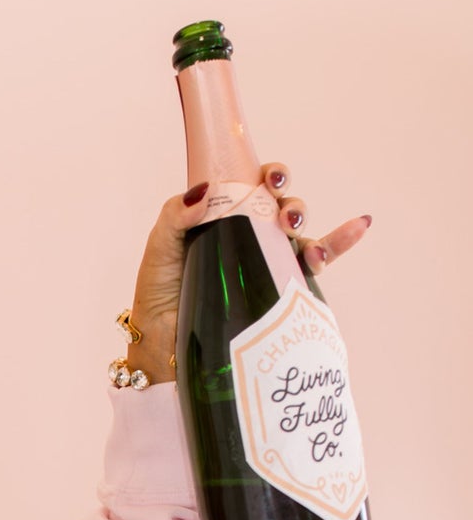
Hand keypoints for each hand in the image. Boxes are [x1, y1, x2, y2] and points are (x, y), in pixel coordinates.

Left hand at [126, 164, 372, 384]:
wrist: (164, 344)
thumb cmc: (160, 294)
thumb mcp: (161, 246)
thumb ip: (176, 215)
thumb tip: (205, 190)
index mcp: (226, 217)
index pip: (256, 185)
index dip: (270, 175)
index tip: (269, 179)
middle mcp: (251, 236)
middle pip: (284, 207)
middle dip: (291, 204)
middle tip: (283, 218)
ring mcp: (267, 264)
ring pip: (301, 235)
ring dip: (309, 228)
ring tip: (296, 236)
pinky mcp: (279, 292)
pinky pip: (317, 264)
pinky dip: (340, 243)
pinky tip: (360, 225)